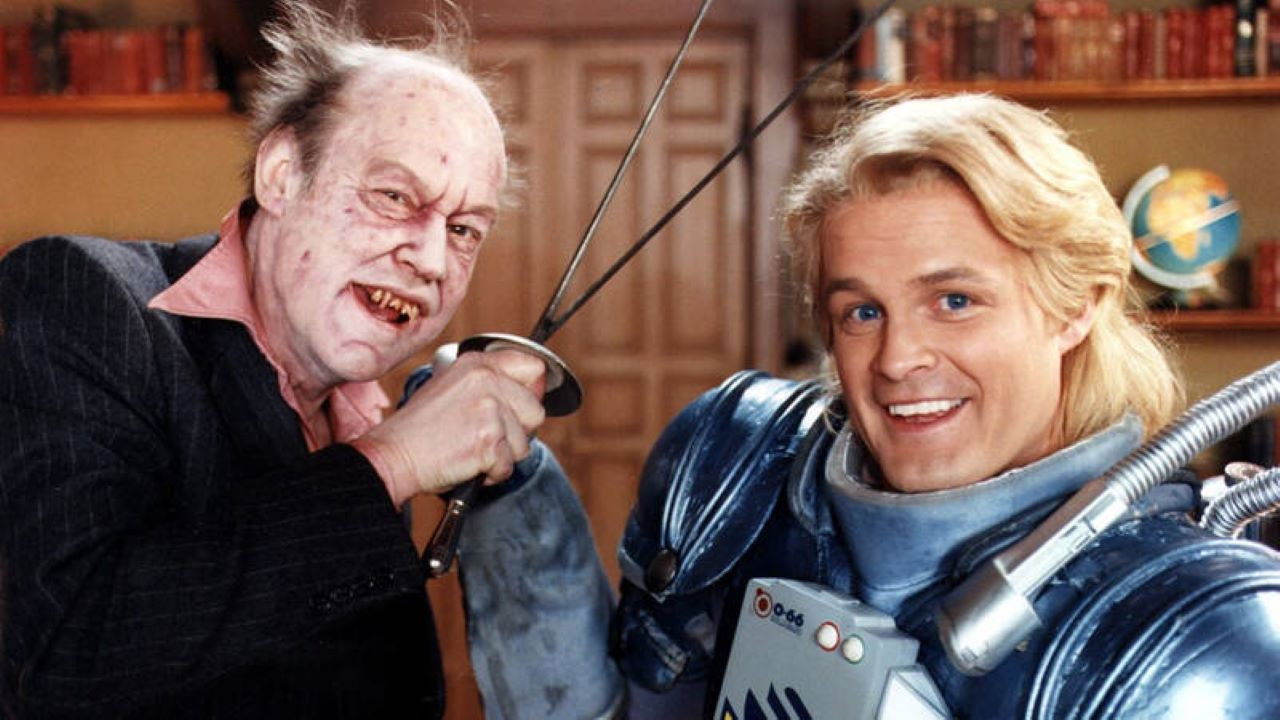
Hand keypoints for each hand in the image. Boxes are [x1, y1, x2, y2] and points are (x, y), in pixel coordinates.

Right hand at [353, 349, 546, 506]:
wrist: (393, 455)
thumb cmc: (419, 428)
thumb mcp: (451, 386)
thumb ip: (488, 383)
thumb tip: (529, 392)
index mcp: (477, 364)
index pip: (534, 367)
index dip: (532, 391)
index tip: (520, 406)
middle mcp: (486, 380)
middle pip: (536, 411)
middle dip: (518, 432)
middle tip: (486, 437)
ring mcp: (490, 411)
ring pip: (524, 443)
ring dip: (503, 455)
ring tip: (471, 449)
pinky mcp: (489, 442)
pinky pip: (508, 466)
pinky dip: (491, 473)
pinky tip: (468, 463)